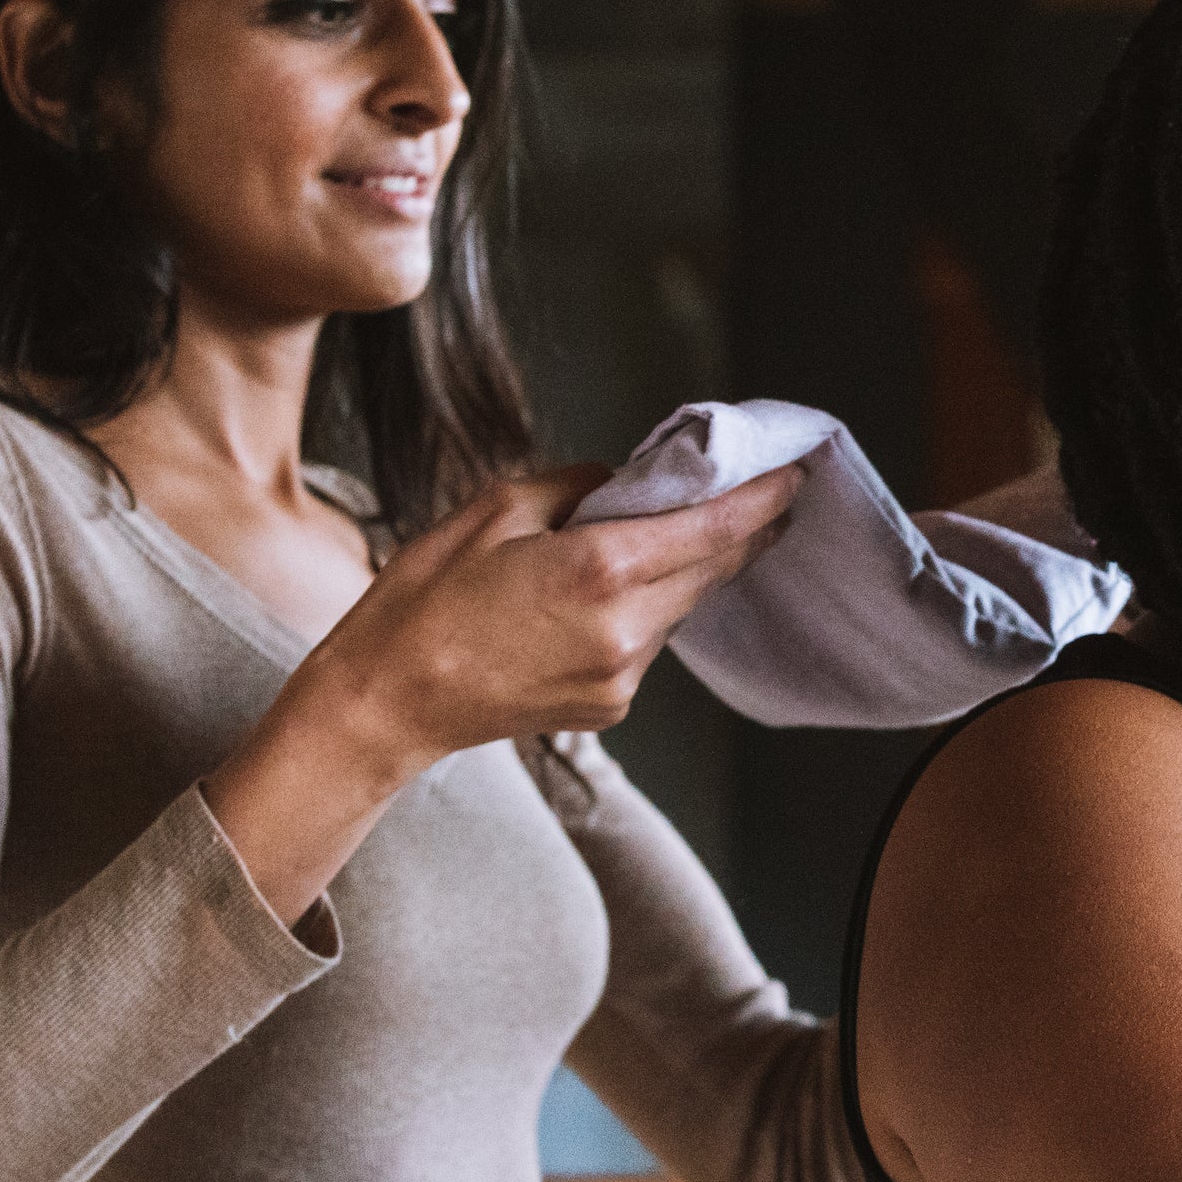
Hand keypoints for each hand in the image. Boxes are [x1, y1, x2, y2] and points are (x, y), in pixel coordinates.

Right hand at [202, 460, 801, 923]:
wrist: (388, 701)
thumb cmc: (425, 598)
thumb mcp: (497, 507)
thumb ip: (580, 487)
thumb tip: (629, 482)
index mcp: (601, 570)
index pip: (716, 528)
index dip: (763, 499)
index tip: (793, 473)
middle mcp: (627, 630)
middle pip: (713, 569)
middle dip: (739, 530)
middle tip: (758, 492)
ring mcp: (623, 678)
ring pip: (681, 608)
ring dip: (684, 569)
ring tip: (659, 533)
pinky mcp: (611, 708)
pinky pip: (649, 643)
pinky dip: (645, 610)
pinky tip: (605, 593)